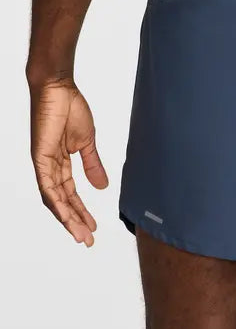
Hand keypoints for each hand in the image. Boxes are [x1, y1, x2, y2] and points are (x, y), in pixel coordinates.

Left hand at [30, 78, 107, 246]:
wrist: (59, 88)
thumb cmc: (71, 108)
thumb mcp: (87, 142)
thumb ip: (93, 165)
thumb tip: (102, 186)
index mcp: (61, 163)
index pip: (71, 194)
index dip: (81, 212)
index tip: (93, 227)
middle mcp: (49, 167)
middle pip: (62, 202)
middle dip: (75, 222)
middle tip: (88, 240)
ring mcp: (43, 164)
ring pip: (54, 199)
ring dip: (67, 219)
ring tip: (81, 235)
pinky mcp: (40, 158)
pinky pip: (47, 186)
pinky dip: (57, 202)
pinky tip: (66, 216)